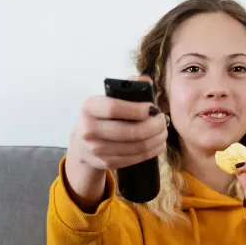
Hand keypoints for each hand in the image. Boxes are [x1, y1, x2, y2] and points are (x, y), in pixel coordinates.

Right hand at [64, 76, 166, 210]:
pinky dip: (151, 151)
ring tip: (163, 131)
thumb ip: (127, 87)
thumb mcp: (107, 99)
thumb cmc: (101, 117)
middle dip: (154, 126)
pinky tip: (158, 144)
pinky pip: (134, 158)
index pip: (114, 109)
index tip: (153, 109)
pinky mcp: (106, 163)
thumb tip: (146, 81)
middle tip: (163, 121)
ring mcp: (96, 149)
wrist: (82, 144)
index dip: (137, 110)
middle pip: (130, 131)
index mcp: (90, 108)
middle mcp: (89, 129)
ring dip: (156, 139)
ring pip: (136, 147)